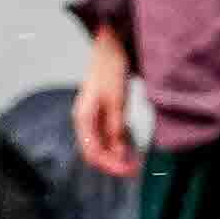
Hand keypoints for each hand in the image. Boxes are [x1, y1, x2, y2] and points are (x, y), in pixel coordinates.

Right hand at [72, 27, 142, 181]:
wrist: (110, 48)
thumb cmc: (110, 69)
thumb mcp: (116, 100)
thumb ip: (116, 126)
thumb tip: (118, 152)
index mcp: (83, 118)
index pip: (92, 153)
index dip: (110, 166)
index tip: (129, 171)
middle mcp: (85, 121)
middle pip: (96, 153)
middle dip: (114, 164)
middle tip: (135, 169)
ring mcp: (94, 118)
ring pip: (103, 146)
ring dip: (118, 156)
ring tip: (136, 161)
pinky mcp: (103, 114)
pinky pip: (109, 136)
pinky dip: (120, 144)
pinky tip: (131, 146)